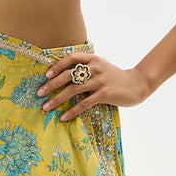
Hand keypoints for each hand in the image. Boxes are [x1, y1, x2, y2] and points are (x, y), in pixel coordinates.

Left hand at [37, 53, 151, 120]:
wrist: (137, 84)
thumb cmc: (115, 76)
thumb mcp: (101, 65)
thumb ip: (86, 66)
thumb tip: (64, 72)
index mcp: (93, 58)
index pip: (71, 58)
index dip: (57, 65)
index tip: (46, 75)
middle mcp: (95, 68)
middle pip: (68, 75)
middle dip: (51, 84)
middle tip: (39, 93)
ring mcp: (100, 81)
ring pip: (73, 90)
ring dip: (57, 99)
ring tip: (46, 107)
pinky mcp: (104, 94)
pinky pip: (84, 103)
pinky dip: (71, 111)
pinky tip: (63, 117)